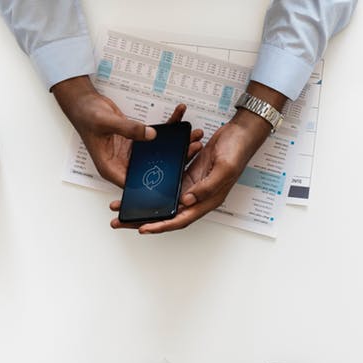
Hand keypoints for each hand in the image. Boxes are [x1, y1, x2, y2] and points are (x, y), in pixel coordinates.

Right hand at [52, 76, 202, 186]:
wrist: (83, 101)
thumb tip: (152, 135)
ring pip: (158, 154)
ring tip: (193, 135)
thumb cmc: (86, 115)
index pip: (136, 184)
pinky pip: (156, 138)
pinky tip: (179, 120)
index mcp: (112, 169)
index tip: (177, 177)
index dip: (156, 184)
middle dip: (174, 160)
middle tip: (192, 149)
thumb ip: (129, 129)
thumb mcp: (107, 122)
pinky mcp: (137, 141)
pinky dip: (168, 130)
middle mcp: (123, 164)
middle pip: (153, 168)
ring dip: (175, 144)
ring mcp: (131, 153)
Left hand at [111, 82, 286, 232]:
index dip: (162, 225)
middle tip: (121, 221)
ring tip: (124, 205)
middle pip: (169, 213)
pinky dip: (154, 186)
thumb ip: (206, 186)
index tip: (143, 229)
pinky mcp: (189, 172)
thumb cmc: (237, 150)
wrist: (241, 133)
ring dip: (146, 204)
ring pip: (165, 200)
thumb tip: (187, 201)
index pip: (182, 218)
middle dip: (145, 219)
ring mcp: (193, 184)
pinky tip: (139, 184)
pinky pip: (169, 183)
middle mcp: (199, 196)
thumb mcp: (224, 169)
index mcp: (208, 200)